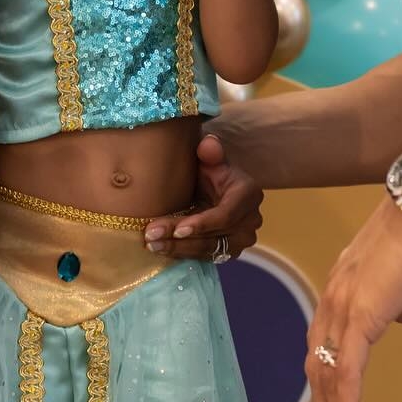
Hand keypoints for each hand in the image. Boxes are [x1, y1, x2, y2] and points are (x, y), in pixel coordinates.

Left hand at [143, 131, 262, 261]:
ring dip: (178, 249)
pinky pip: (205, 257)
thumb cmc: (210, 171)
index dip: (202, 224)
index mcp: (248, 194)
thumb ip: (210, 152)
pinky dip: (182, 253)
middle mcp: (251, 220)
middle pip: (213, 236)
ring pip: (208, 250)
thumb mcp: (210, 159)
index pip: (225, 215)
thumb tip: (208, 144)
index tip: (177, 230)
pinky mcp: (230, 251)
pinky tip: (161, 249)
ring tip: (151, 245)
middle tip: (151, 236)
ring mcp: (242, 239)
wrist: (215, 187)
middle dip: (180, 238)